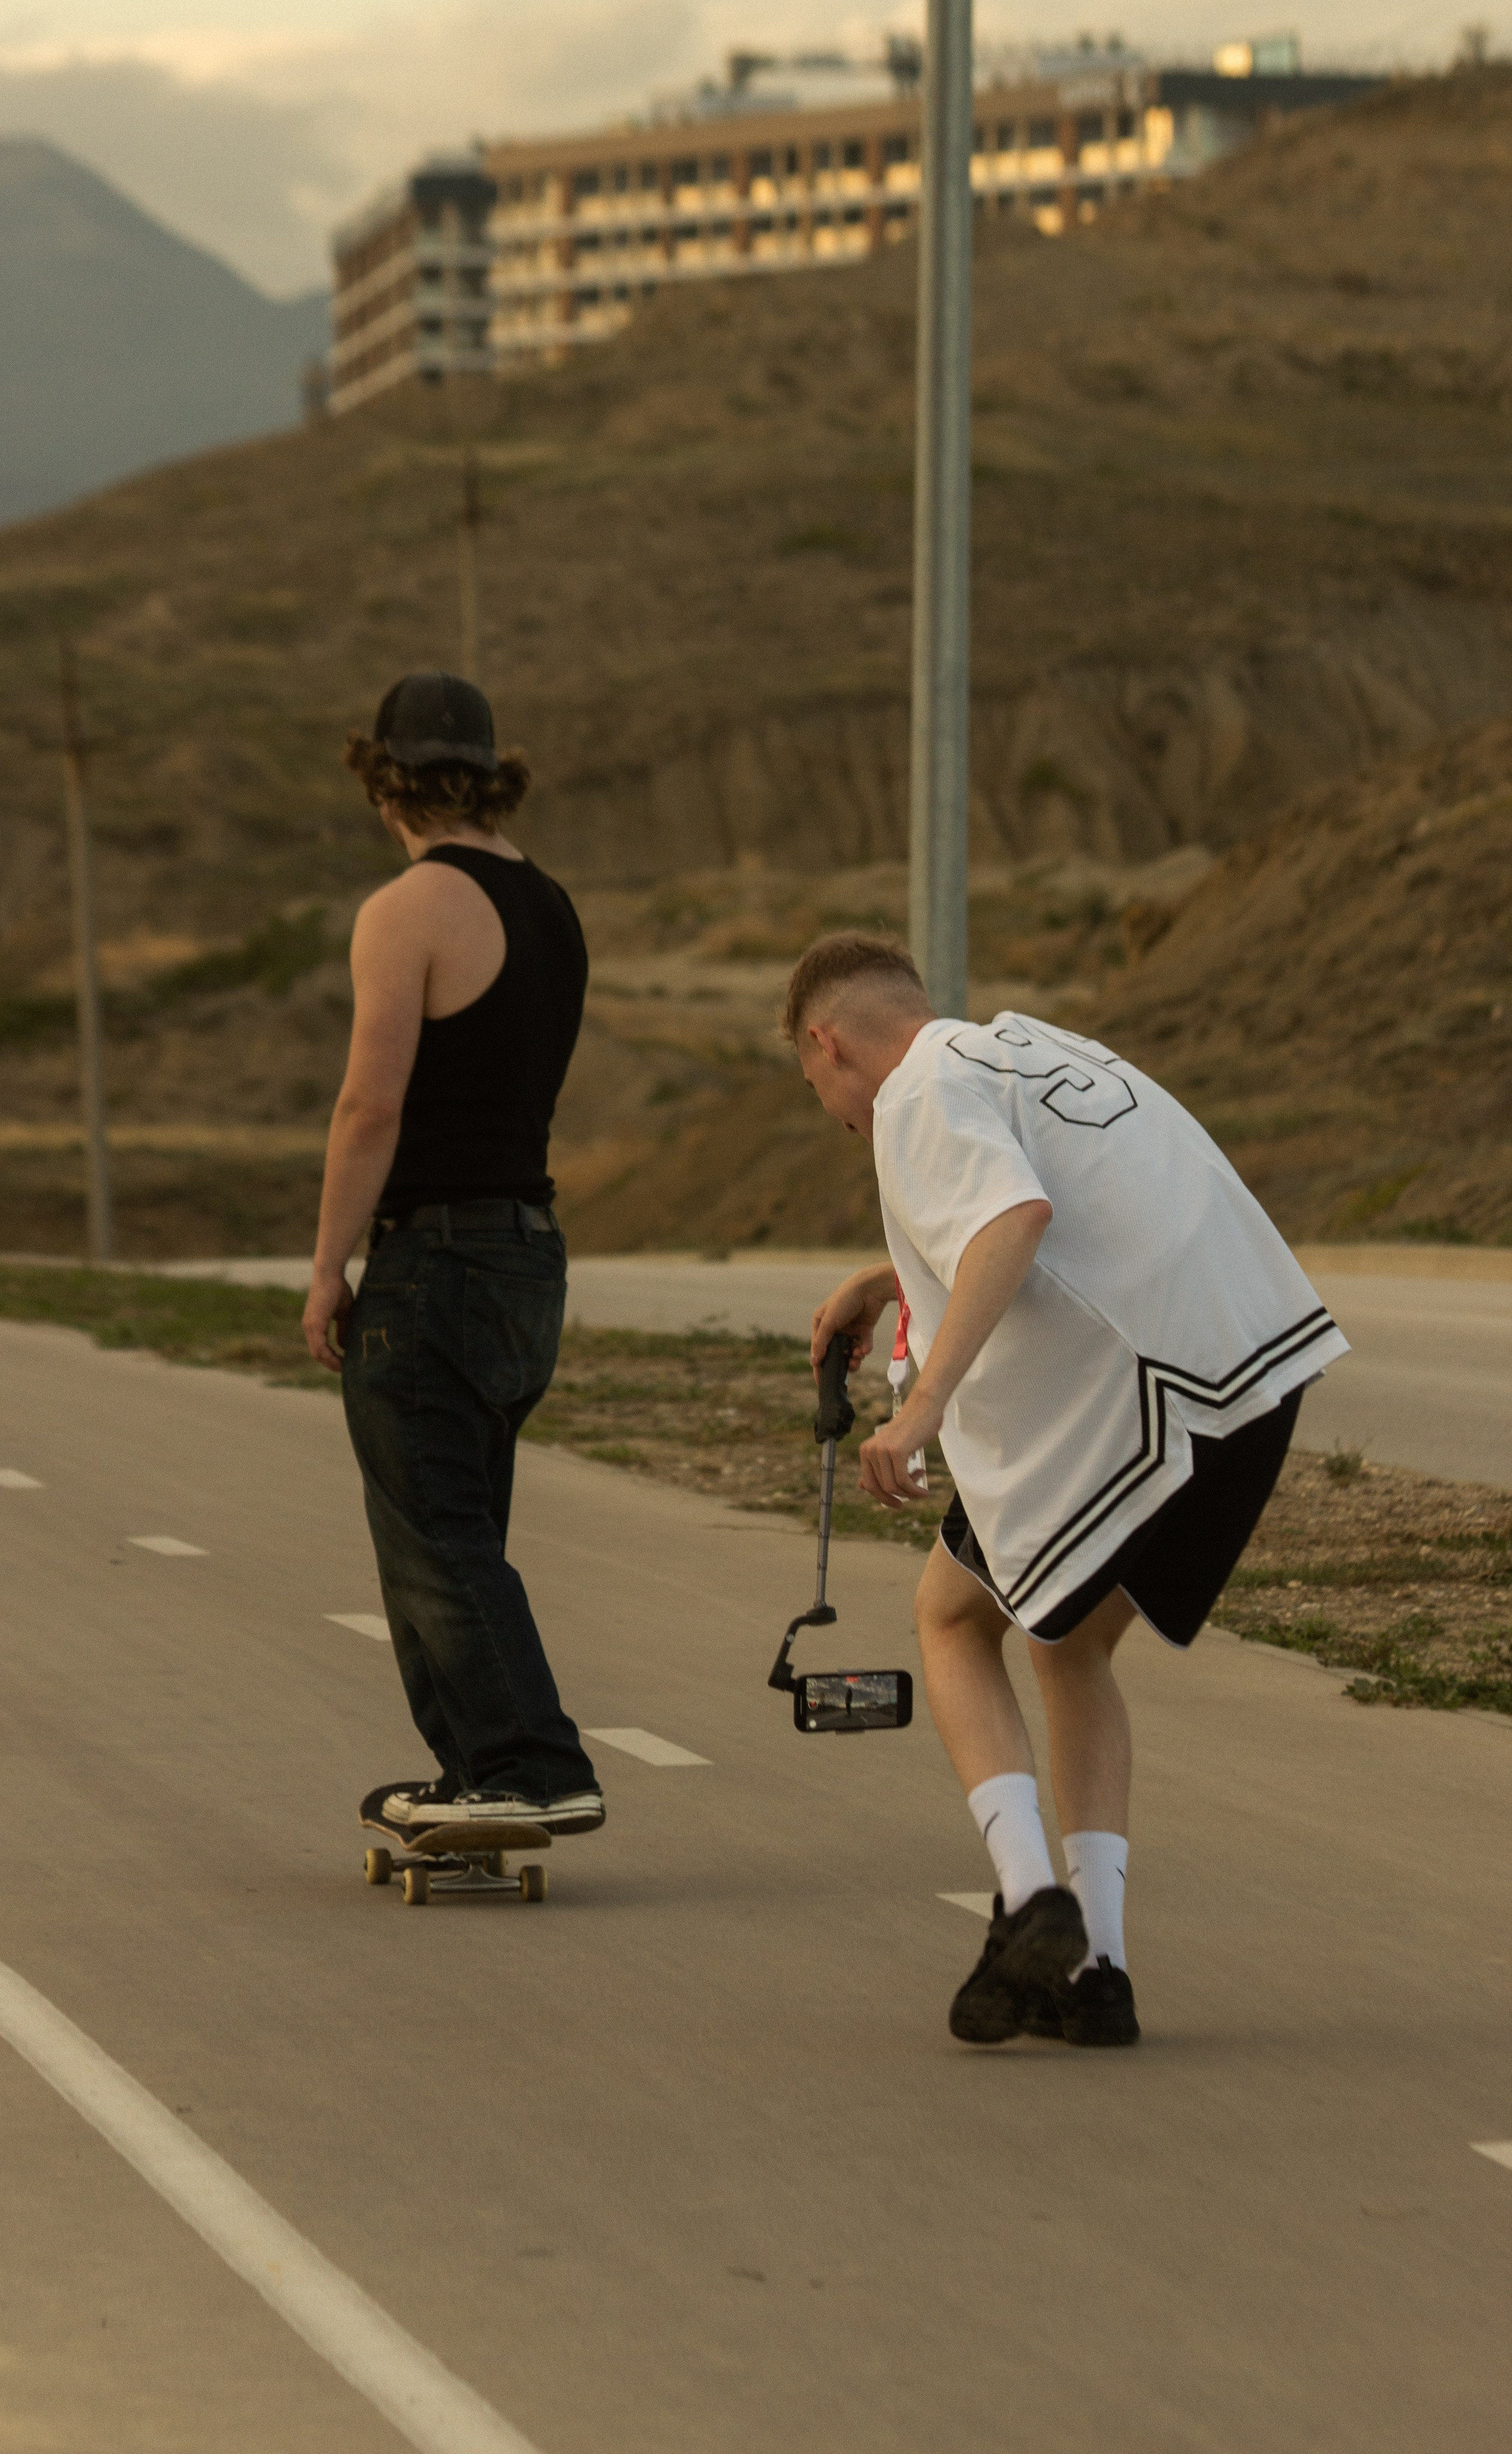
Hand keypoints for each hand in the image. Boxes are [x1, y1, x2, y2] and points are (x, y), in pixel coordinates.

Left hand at [303, 1264, 353, 1371]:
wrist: (330, 1273)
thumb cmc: (337, 1288)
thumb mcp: (343, 1313)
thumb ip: (343, 1329)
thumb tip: (344, 1347)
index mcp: (314, 1325)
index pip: (320, 1348)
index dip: (332, 1358)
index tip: (345, 1364)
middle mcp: (309, 1327)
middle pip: (317, 1354)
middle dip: (331, 1364)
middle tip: (346, 1370)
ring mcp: (310, 1326)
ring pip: (317, 1353)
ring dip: (331, 1363)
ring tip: (345, 1368)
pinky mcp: (314, 1323)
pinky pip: (320, 1346)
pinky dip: (330, 1355)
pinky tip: (341, 1359)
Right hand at [810, 1264, 893, 1374]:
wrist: (870, 1289)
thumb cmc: (845, 1301)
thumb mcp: (829, 1322)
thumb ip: (821, 1342)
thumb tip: (813, 1361)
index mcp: (821, 1323)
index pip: (818, 1348)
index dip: (820, 1364)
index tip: (822, 1381)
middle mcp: (835, 1327)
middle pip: (836, 1352)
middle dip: (842, 1362)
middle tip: (848, 1368)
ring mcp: (850, 1329)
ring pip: (851, 1351)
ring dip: (855, 1357)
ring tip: (858, 1357)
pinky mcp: (864, 1329)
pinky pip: (863, 1344)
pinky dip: (865, 1347)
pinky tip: (865, 1348)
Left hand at [858, 1388, 943, 1508]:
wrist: (924, 1408)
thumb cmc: (912, 1429)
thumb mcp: (891, 1449)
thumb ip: (877, 1466)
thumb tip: (861, 1486)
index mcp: (865, 1451)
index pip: (868, 1484)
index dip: (883, 1497)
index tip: (898, 1504)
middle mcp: (869, 1451)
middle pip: (881, 1488)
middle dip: (898, 1497)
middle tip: (915, 1496)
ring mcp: (882, 1451)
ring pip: (893, 1487)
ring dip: (910, 1493)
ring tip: (921, 1488)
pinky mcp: (896, 1452)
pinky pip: (904, 1481)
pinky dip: (915, 1490)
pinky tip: (923, 1489)